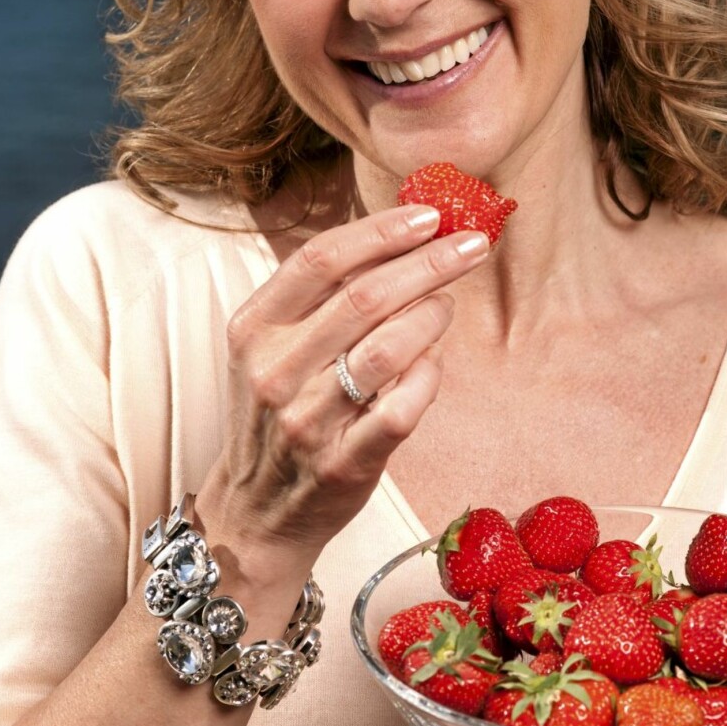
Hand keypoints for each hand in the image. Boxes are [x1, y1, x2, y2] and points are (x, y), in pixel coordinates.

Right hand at [196, 203, 489, 583]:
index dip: (381, 230)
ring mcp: (307, 420)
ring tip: (449, 302)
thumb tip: (402, 233)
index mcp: (255, 328)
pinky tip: (433, 361)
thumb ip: (323, 295)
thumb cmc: (280, 409)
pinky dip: (429, 375)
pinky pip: (403, 407)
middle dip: (428, 262)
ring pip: (387, 349)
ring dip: (432, 314)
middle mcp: (275, 370)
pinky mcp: (343, 464)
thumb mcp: (274, 345)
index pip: (322, 258)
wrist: (255, 511)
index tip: (431, 214)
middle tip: (471, 244)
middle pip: (364, 295)